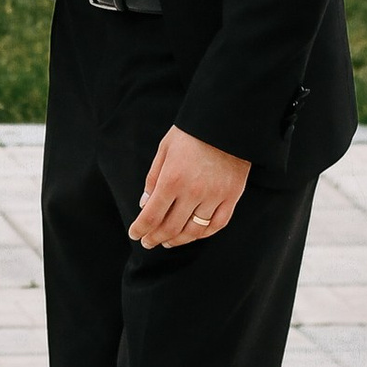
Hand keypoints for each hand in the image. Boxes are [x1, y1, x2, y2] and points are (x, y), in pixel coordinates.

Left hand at [131, 127, 249, 248]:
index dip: (140, 229)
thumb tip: (144, 204)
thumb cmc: (191, 133)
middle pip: (171, 227)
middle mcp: (193, 192)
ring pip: (194, 230)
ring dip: (178, 240)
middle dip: (155, 238)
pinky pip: (217, 224)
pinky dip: (204, 233)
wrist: (225, 123)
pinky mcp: (232, 196)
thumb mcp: (164, 150)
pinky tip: (193, 235)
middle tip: (148, 243)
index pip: (151, 215)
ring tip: (168, 242)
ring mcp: (214, 196)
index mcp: (172, 180)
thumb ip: (153, 178)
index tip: (135, 234)